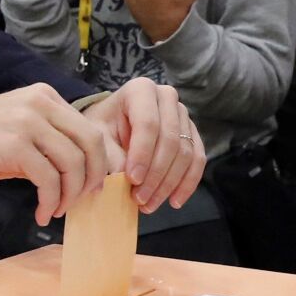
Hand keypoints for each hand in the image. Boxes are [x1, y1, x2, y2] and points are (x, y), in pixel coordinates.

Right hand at [0, 85, 115, 225]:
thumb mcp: (16, 131)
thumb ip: (47, 144)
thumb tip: (79, 174)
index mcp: (44, 97)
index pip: (89, 130)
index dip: (97, 164)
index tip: (89, 187)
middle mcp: (40, 103)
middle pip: (90, 144)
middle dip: (92, 179)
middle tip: (81, 201)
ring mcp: (27, 122)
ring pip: (73, 163)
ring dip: (69, 195)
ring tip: (54, 210)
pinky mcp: (14, 145)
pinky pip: (48, 179)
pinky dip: (50, 201)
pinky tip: (41, 213)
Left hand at [84, 78, 205, 213]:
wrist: (113, 123)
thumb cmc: (103, 126)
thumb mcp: (97, 136)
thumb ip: (109, 154)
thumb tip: (125, 179)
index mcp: (141, 90)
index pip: (148, 124)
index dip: (142, 155)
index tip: (132, 180)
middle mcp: (167, 97)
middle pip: (170, 140)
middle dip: (156, 174)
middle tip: (139, 199)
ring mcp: (183, 114)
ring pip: (185, 153)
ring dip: (169, 184)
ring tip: (149, 205)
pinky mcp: (192, 133)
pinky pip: (197, 159)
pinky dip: (187, 183)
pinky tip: (174, 201)